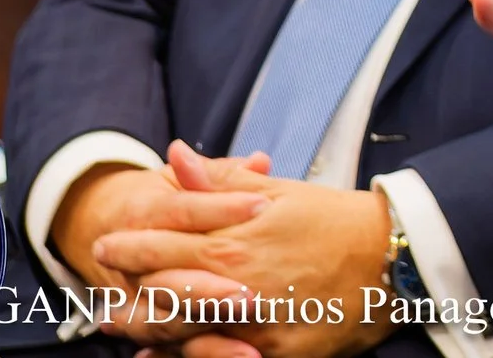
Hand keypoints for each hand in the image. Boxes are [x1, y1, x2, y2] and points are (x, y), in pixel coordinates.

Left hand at [90, 146, 388, 357]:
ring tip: (119, 326)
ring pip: (178, 334)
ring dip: (143, 331)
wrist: (391, 259)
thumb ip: (220, 182)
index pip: (158, 247)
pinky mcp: (272, 353)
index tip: (106, 245)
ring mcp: (250, 325)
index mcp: (232, 242)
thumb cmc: (335, 220)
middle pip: (157, 297)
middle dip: (125, 295)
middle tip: (101, 299)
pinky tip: (161, 357)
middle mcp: (233, 288)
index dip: (126, 247)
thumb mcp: (279, 193)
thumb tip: (176, 155)